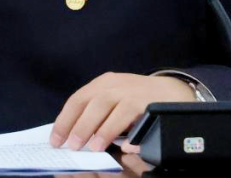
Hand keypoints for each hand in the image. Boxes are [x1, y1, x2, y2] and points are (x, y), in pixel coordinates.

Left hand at [50, 73, 195, 151]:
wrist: (175, 91)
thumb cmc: (141, 100)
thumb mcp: (117, 102)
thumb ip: (99, 115)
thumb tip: (77, 137)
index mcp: (104, 83)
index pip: (78, 99)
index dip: (64, 119)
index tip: (55, 139)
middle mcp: (115, 84)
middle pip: (90, 101)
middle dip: (77, 124)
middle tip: (70, 145)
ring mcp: (131, 90)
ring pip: (107, 105)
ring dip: (98, 127)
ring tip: (92, 147)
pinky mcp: (147, 100)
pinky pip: (130, 114)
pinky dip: (122, 129)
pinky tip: (117, 144)